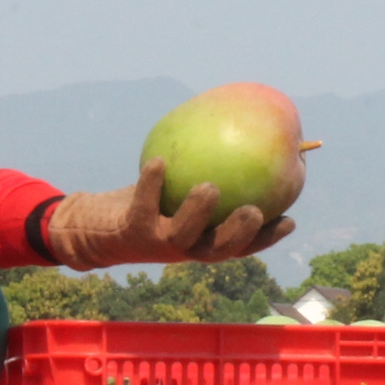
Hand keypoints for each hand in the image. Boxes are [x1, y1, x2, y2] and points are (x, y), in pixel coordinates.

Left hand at [44, 160, 294, 269]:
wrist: (94, 229)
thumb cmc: (145, 204)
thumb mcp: (176, 190)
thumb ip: (204, 172)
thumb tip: (236, 134)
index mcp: (200, 242)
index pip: (240, 246)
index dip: (266, 238)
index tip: (290, 219)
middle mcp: (183, 249)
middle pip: (217, 250)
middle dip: (239, 235)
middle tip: (256, 211)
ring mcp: (157, 244)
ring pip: (183, 235)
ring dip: (197, 213)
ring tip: (210, 188)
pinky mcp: (131, 233)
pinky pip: (144, 205)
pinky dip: (151, 183)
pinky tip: (159, 160)